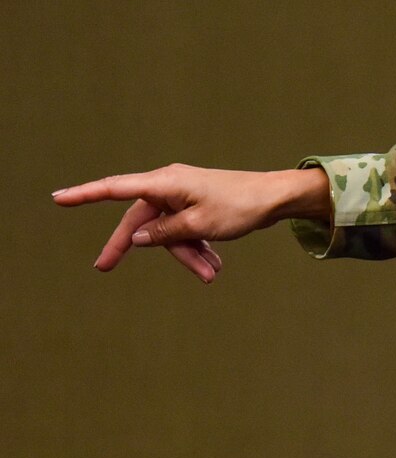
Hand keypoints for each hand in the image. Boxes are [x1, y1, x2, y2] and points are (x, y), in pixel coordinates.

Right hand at [52, 163, 331, 283]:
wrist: (276, 199)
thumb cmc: (239, 206)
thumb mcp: (199, 225)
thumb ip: (164, 233)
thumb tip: (137, 237)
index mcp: (165, 183)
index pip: (116, 189)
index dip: (85, 195)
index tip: (58, 199)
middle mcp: (169, 185)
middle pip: (141, 220)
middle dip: (135, 246)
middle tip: (104, 267)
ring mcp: (183, 196)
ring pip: (169, 231)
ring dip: (187, 255)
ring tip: (210, 275)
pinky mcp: (197, 206)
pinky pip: (186, 230)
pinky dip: (197, 248)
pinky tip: (213, 267)